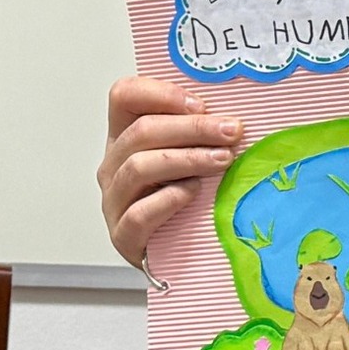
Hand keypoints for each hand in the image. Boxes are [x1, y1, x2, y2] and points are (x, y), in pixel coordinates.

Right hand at [97, 76, 243, 268]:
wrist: (176, 257)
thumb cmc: (185, 201)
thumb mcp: (188, 159)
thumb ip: (198, 135)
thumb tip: (234, 114)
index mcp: (125, 137)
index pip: (124, 96)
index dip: (159, 93)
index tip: (201, 103)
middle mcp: (114, 164)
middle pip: (141, 131)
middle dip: (192, 128)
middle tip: (231, 131)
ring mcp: (114, 201)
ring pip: (139, 167)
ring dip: (187, 159)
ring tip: (223, 160)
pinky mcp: (123, 236)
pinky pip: (139, 213)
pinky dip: (169, 199)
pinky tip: (194, 193)